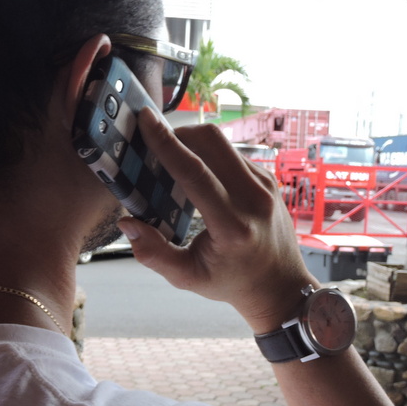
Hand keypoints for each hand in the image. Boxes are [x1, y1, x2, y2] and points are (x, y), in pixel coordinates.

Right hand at [117, 108, 316, 333]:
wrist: (280, 286)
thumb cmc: (231, 282)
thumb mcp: (187, 277)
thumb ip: (152, 254)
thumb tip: (126, 222)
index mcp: (232, 226)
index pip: (195, 173)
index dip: (167, 144)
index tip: (146, 120)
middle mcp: (253, 199)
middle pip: (211, 141)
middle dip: (178, 133)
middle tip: (155, 145)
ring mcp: (265, 185)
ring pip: (222, 143)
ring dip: (193, 143)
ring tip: (173, 161)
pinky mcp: (268, 178)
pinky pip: (232, 154)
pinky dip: (209, 156)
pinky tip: (198, 175)